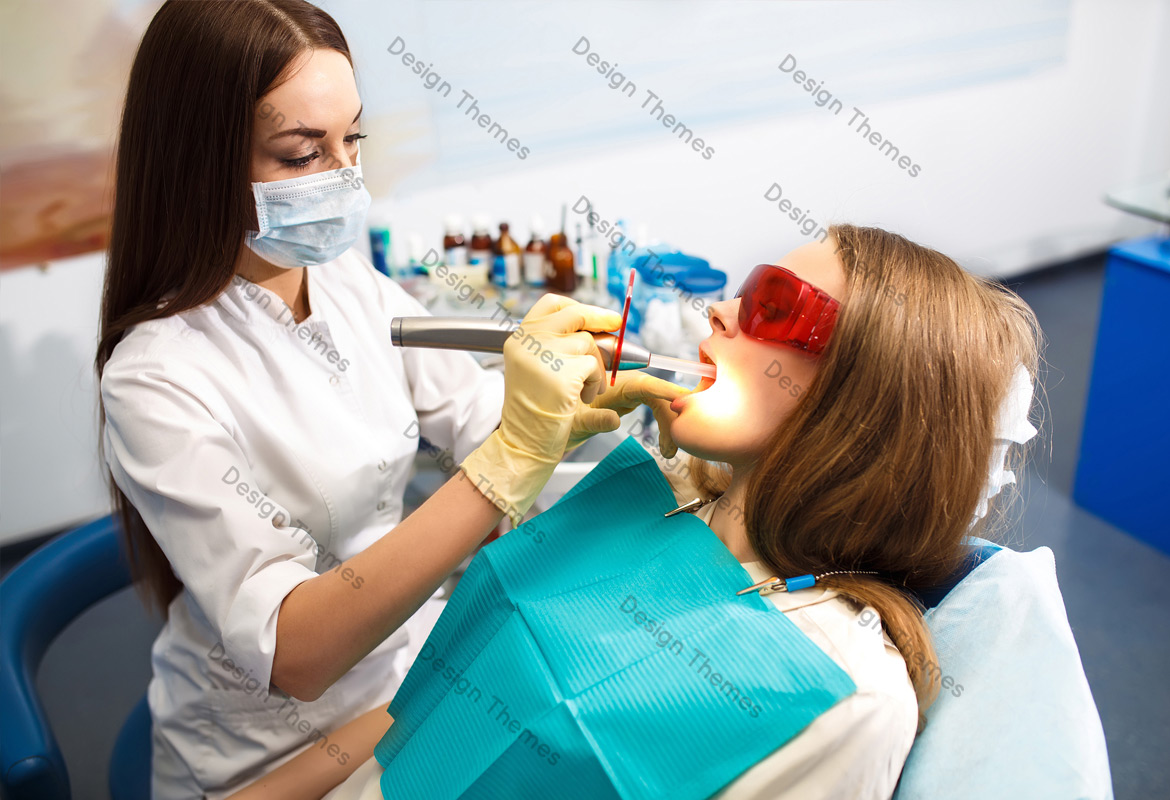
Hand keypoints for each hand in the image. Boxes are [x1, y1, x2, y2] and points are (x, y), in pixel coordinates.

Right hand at [459, 293, 620, 525]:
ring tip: (585, 389)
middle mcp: (529, 342)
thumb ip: (555, 346)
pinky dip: (596, 382)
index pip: (550, 304)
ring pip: (589, 344)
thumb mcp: (536, 370)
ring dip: (596, 366)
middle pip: (575, 315)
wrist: (523, 442)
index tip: (593, 314)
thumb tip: (596, 327)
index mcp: (520, 339)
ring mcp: (545, 356)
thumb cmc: (533, 411)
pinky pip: (594, 367)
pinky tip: (583, 398)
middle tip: (616, 324)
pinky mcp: (563, 374)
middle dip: (601, 318)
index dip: (575, 305)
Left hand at [566, 370, 687, 457]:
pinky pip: (656, 407)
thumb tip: (615, 420)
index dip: (666, 391)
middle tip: (674, 445)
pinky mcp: (628, 400)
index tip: (683, 401)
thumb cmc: (556, 419)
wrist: (546, 422)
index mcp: (611, 383)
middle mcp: (622, 384)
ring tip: (668, 451)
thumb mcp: (573, 422)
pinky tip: (665, 447)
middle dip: (673, 416)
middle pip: (659, 394)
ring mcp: (627, 391)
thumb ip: (593, 420)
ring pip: (661, 402)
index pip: (645, 384)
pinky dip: (664, 426)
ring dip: (670, 424)